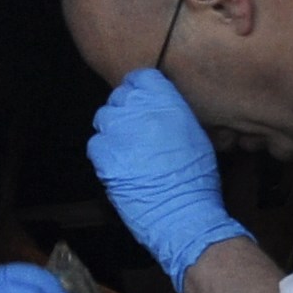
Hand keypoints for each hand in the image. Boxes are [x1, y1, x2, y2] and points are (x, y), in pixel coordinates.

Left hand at [88, 69, 241, 287]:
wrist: (184, 215)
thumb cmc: (197, 181)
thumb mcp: (196, 137)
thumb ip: (174, 117)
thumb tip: (160, 113)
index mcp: (168, 103)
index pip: (141, 77)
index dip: (139, 90)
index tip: (140, 102)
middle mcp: (140, 111)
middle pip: (119, 97)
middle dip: (124, 112)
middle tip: (134, 132)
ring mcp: (119, 132)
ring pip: (104, 119)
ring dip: (113, 132)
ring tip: (126, 151)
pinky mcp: (104, 156)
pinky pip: (95, 145)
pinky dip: (104, 154)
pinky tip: (119, 167)